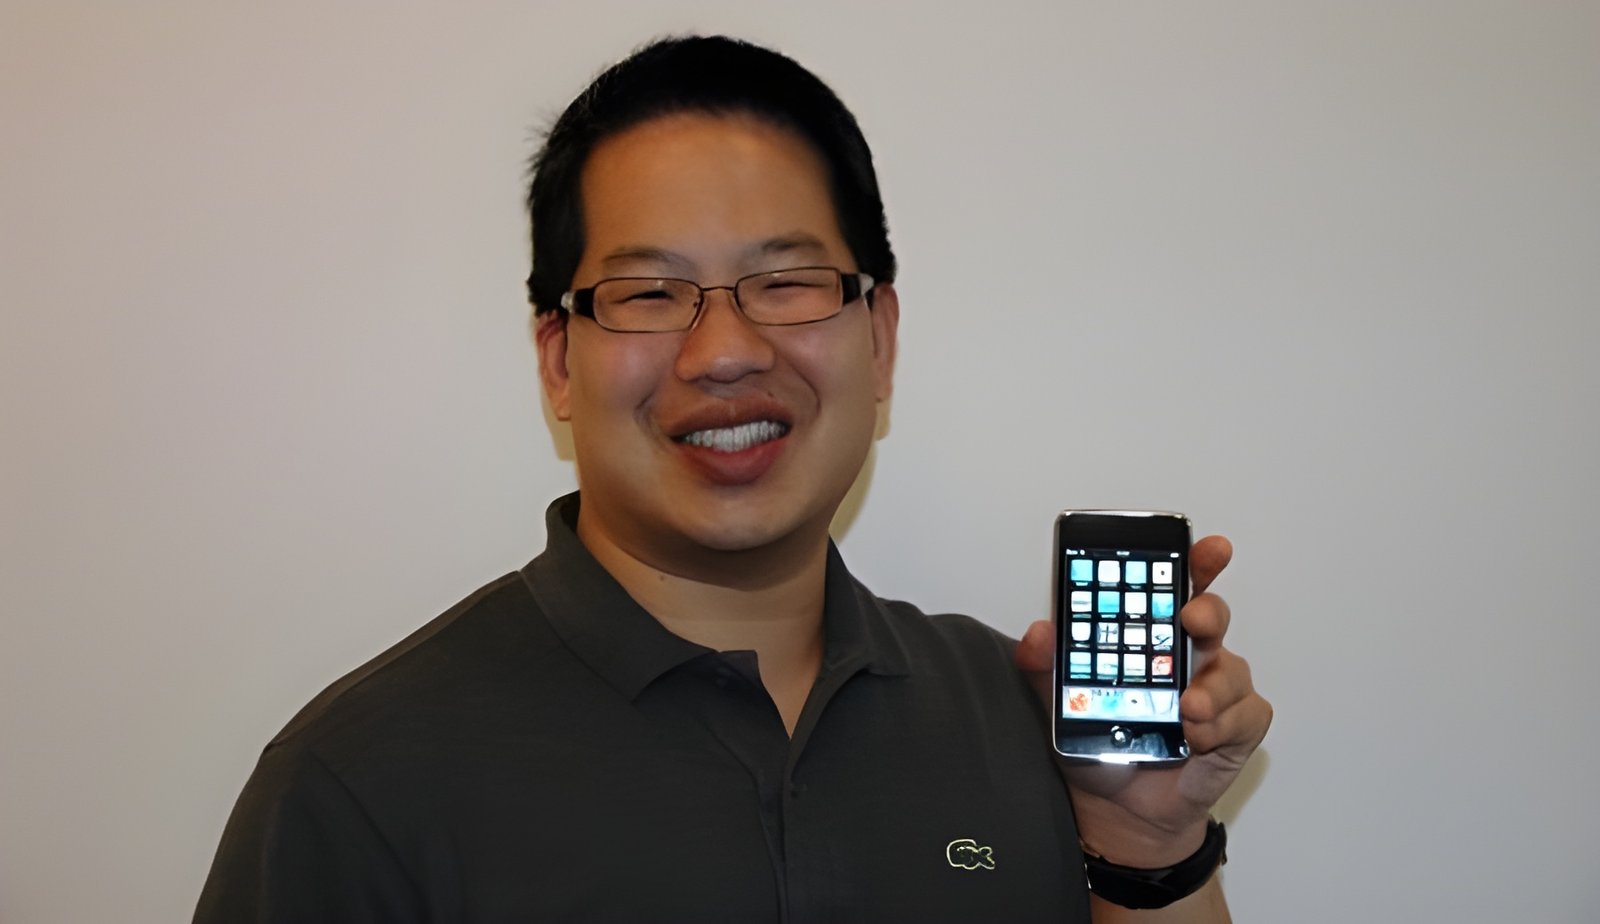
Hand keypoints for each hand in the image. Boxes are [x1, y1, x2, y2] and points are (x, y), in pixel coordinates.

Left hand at [1016, 535, 1271, 866]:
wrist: (1119, 810)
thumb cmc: (1101, 745)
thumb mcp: (1060, 705)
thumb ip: (1045, 667)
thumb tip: (1039, 632)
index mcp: (1150, 638)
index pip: (1176, 587)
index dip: (1194, 562)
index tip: (1203, 547)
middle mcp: (1189, 655)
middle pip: (1211, 616)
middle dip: (1205, 610)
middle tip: (1188, 618)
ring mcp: (1217, 689)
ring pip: (1230, 669)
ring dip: (1209, 689)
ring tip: (1186, 711)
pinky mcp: (1238, 727)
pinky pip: (1244, 715)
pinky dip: (1221, 725)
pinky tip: (1197, 737)